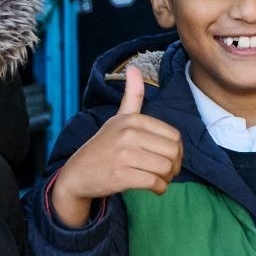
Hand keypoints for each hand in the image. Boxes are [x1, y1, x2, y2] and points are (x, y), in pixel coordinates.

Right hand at [48, 67, 184, 227]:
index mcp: (132, 120)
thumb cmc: (104, 146)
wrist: (78, 173)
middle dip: (175, 166)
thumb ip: (132, 96)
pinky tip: (154, 188)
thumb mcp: (118, 118)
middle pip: (173, 152)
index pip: (174, 136)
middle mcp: (128, 134)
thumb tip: (134, 67)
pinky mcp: (122, 176)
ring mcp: (124, 155)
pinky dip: (160, 189)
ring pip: (165, 168)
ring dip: (168, 178)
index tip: (168, 158)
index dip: (177, 150)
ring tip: (160, 179)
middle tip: (166, 172)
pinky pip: (155, 183)